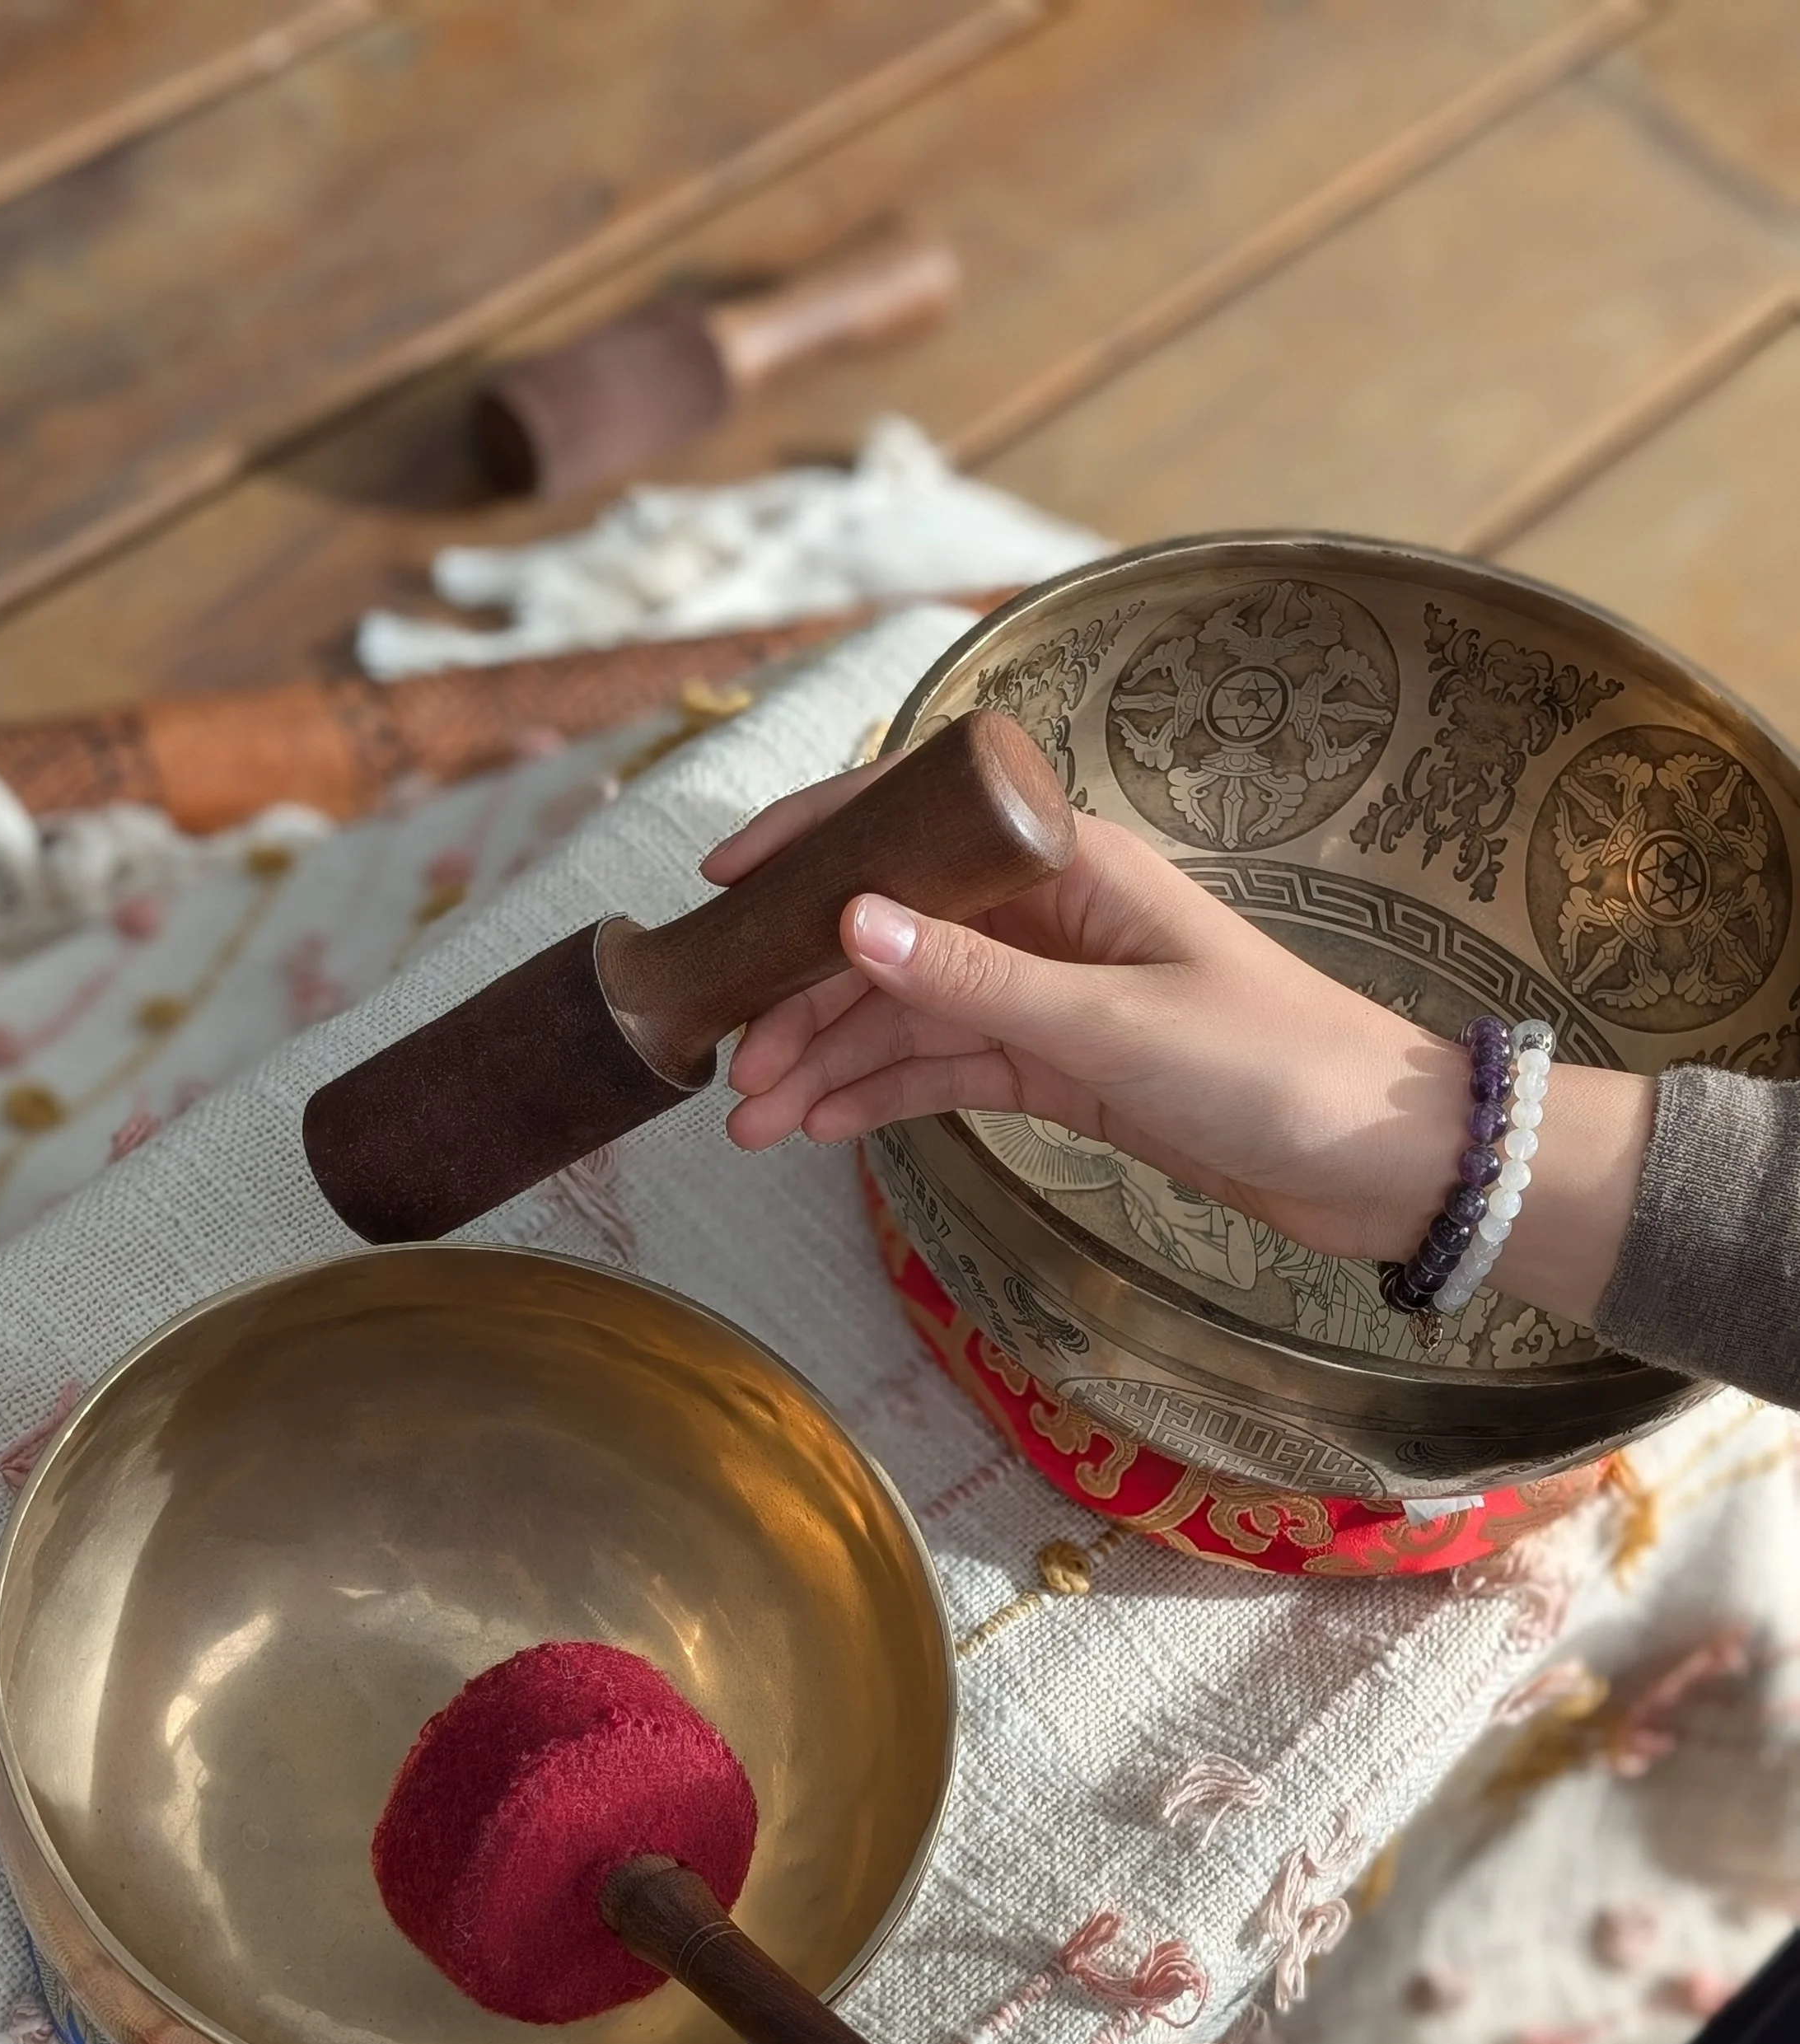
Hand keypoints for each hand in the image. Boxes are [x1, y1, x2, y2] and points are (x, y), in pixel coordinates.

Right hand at [711, 767, 1651, 1324]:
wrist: (1379, 1157)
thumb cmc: (1276, 1065)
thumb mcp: (1116, 1025)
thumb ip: (977, 981)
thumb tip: (850, 923)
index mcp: (1066, 866)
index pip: (911, 827)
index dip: (811, 845)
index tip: (723, 885)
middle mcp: (1048, 915)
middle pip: (891, 938)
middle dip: (802, 1001)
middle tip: (730, 1073)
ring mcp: (1051, 990)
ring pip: (909, 1013)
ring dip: (829, 1061)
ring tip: (755, 1124)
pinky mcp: (1062, 1062)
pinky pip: (948, 1066)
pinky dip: (883, 1094)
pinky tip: (822, 1125)